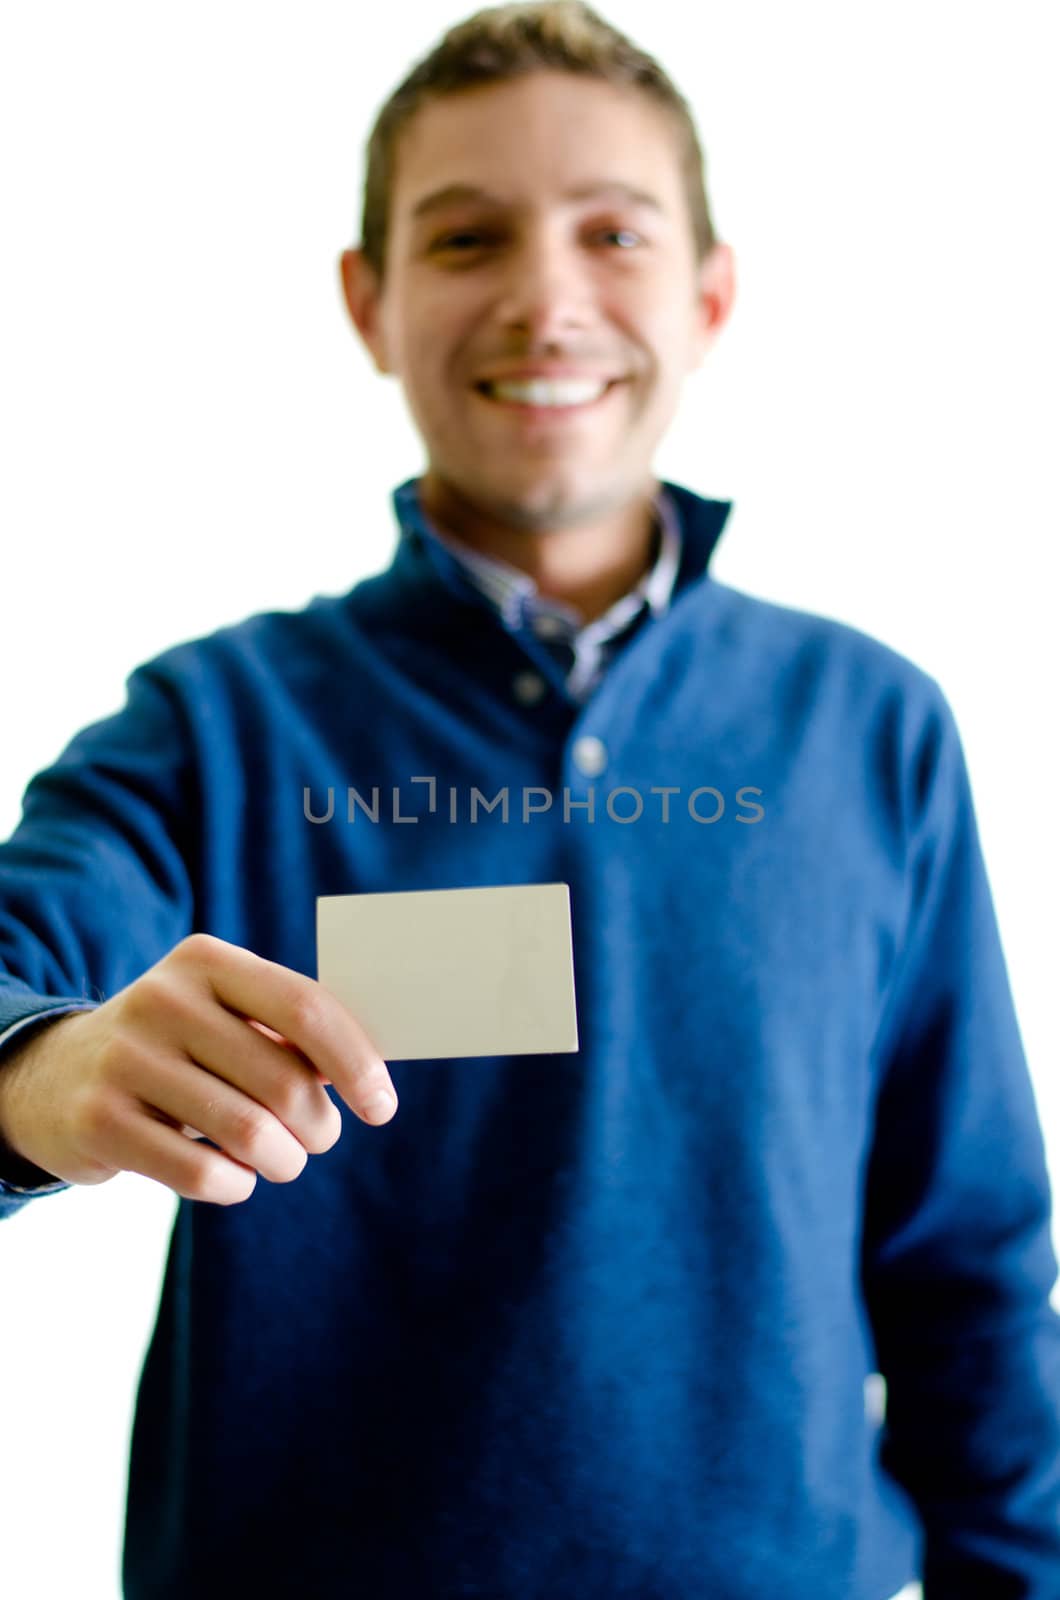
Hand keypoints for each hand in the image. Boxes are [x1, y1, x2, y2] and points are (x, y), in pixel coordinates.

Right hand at [0, 934, 397, 1204]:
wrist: (56, 1075)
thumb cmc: (178, 1047)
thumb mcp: (223, 1015)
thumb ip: (289, 1033)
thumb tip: (372, 1074)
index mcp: (207, 961)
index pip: (305, 1008)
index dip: (356, 1062)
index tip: (383, 1106)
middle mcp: (162, 1000)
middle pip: (282, 1080)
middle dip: (319, 1125)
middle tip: (319, 1139)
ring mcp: (125, 1059)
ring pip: (248, 1133)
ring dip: (284, 1161)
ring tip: (281, 1161)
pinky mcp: (100, 1120)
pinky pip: (201, 1174)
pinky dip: (236, 1185)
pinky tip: (235, 1178)